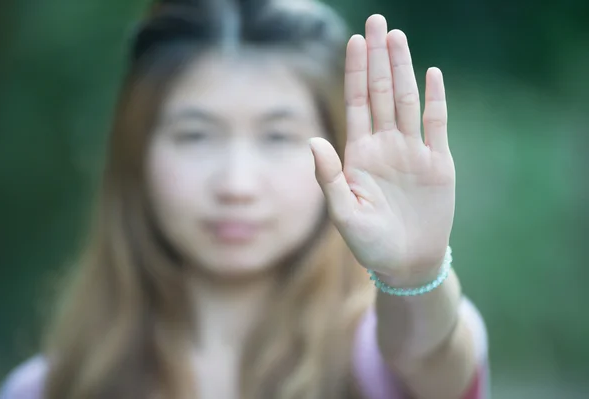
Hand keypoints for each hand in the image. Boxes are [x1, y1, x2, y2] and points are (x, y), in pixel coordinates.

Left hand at [310, 14, 454, 285]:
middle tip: (378, 21)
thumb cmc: (370, 243)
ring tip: (398, 37)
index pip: (357, 103)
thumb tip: (314, 141)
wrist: (406, 263)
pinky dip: (435, 99)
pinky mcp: (438, 163)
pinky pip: (437, 124)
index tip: (354, 40)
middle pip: (382, 92)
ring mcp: (413, 151)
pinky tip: (431, 73)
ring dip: (404, 69)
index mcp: (360, 154)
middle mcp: (386, 145)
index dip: (356, 71)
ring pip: (407, 100)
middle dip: (379, 57)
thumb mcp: (344, 214)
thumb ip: (329, 178)